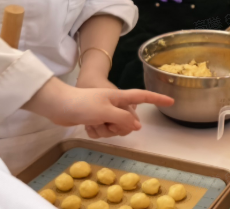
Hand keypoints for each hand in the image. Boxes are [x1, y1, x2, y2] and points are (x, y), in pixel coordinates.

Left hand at [24, 78, 173, 136]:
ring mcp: (105, 113)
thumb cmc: (83, 104)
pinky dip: (95, 132)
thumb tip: (138, 126)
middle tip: (106, 122)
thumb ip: (124, 119)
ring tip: (92, 122)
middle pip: (129, 121)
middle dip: (118, 127)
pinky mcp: (96, 121)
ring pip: (115, 130)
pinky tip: (86, 125)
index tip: (171, 101)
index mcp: (120, 97)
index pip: (144, 97)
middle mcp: (115, 105)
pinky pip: (103, 133)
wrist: (58, 106)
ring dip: (103, 130)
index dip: (158, 99)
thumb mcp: (106, 112)